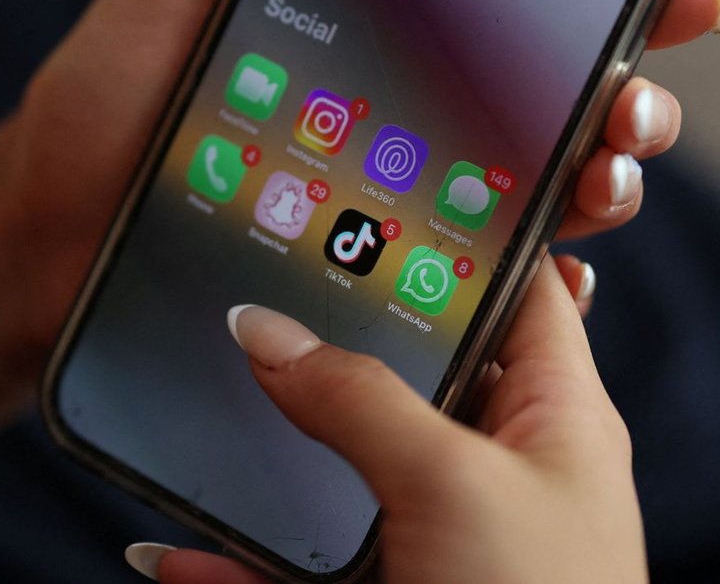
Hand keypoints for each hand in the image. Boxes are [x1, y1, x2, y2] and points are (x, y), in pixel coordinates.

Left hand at [0, 0, 719, 362]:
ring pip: (538, 189)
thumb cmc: (102, 97)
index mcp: (380, 24)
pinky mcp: (373, 278)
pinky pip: (477, 283)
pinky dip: (534, 283)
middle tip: (633, 104)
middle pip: (557, 96)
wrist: (39, 238)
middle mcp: (407, 110)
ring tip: (601, 179)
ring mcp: (397, 199)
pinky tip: (556, 280)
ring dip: (599, 184)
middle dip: (630, 96)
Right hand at [129, 255, 639, 582]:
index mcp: (555, 417)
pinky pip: (294, 575)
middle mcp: (498, 470)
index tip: (381, 176)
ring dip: (268, 451)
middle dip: (335, 336)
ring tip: (198, 395)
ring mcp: (437, 544)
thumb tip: (261, 330)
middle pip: (409, 374)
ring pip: (339, 476)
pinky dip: (230, 567)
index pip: (522, 288)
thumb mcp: (453, 483)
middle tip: (255, 269)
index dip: (465, 228)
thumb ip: (358, 399)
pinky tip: (164, 555)